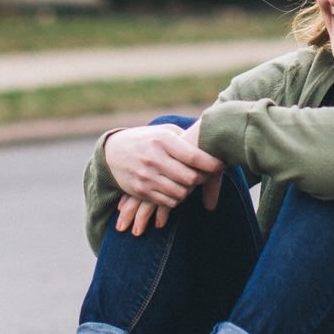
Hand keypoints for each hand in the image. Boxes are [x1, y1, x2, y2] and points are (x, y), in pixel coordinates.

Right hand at [104, 120, 223, 231]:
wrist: (111, 154)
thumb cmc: (145, 139)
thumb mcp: (162, 131)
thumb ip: (183, 136)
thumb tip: (209, 139)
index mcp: (162, 140)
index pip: (193, 156)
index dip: (211, 163)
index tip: (222, 164)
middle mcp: (154, 158)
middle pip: (190, 178)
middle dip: (202, 179)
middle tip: (207, 176)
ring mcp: (147, 176)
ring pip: (180, 193)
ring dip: (190, 190)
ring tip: (192, 183)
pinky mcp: (141, 191)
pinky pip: (168, 202)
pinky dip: (177, 199)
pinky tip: (178, 190)